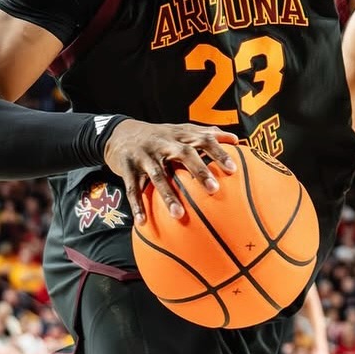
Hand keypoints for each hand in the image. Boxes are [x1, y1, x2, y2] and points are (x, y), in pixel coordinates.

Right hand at [101, 120, 238, 224]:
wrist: (119, 133)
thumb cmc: (158, 136)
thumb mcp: (180, 130)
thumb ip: (206, 134)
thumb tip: (235, 139)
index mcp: (179, 135)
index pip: (203, 139)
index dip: (218, 153)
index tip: (233, 170)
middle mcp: (163, 143)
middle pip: (184, 154)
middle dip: (199, 171)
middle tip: (214, 190)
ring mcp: (144, 155)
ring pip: (158, 176)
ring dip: (168, 196)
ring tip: (179, 215)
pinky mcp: (127, 168)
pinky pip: (133, 189)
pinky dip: (137, 206)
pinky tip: (142, 223)